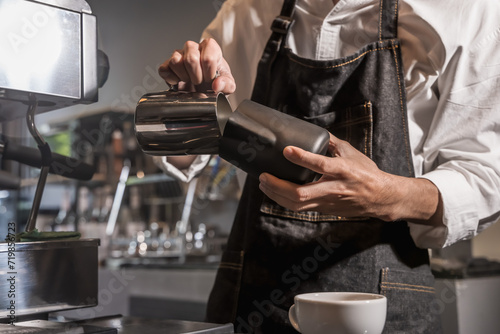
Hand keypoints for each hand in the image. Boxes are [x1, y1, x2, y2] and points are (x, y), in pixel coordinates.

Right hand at [159, 38, 235, 93]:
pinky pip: (164, 69)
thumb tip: (217, 85)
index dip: (209, 74)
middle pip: (191, 59)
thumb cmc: (215, 80)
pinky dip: (171, 79)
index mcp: (210, 47)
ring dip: (183, 76)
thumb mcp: (228, 84)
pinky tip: (179, 81)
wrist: (204, 86)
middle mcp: (193, 47)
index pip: (208, 58)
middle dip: (196, 77)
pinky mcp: (167, 63)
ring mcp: (179, 54)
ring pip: (175, 61)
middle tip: (200, 81)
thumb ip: (227, 84)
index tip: (211, 79)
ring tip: (189, 80)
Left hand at [258, 133, 441, 223]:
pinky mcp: (323, 210)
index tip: (287, 150)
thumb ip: (331, 142)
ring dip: (276, 195)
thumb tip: (314, 130)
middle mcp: (333, 188)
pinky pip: (299, 208)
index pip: (320, 164)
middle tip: (263, 175)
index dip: (302, 158)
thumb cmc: (366, 173)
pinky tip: (274, 192)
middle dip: (277, 186)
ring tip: (263, 183)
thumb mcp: (351, 152)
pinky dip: (283, 200)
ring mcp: (327, 202)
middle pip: (301, 193)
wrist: (380, 198)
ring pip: (297, 204)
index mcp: (342, 170)